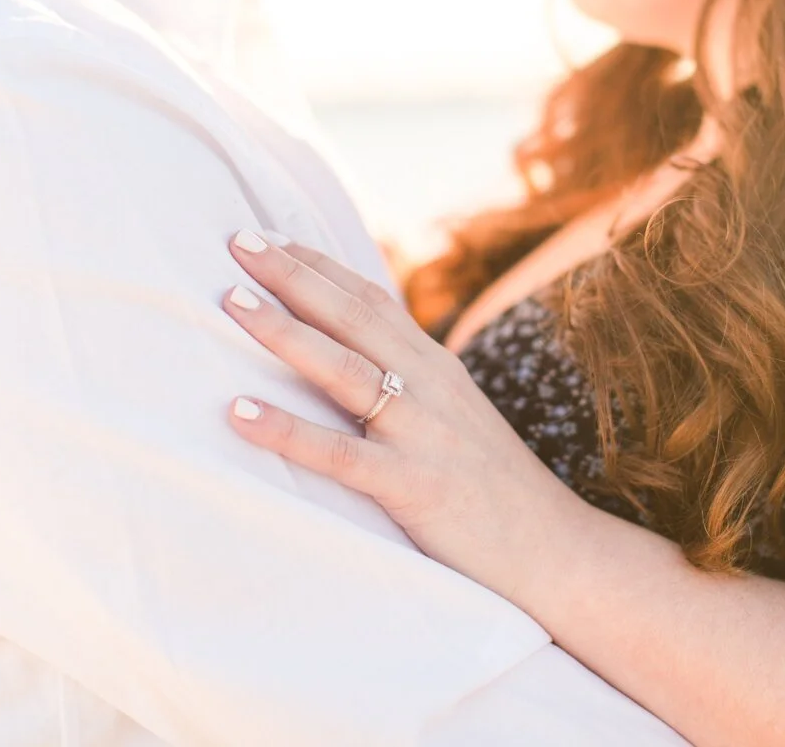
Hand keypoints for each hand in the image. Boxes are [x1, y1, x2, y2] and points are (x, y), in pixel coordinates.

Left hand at [220, 230, 584, 605]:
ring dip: (283, 332)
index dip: (316, 265)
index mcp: (435, 367)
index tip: (264, 236)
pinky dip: (287, 430)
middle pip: (351, 317)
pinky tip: (239, 413)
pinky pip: (340, 455)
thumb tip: (347, 363)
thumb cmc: (491, 489)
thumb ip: (407, 385)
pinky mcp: (415, 486)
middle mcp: (429, 385)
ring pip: (344, 369)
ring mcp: (423, 433)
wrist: (554, 549)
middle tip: (237, 242)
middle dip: (291, 276)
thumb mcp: (452, 419)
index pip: (370, 300)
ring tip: (230, 302)